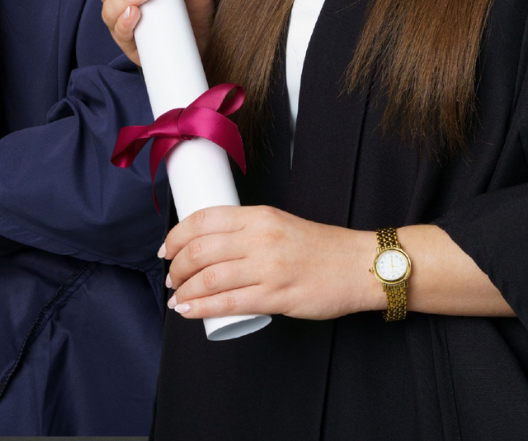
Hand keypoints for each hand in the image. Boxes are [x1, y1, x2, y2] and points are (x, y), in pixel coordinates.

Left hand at [160, 205, 379, 321]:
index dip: (176, 236)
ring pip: (210, 278)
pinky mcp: (278, 296)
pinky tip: (189, 311)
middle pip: (200, 250)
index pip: (202, 220)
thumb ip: (247, 231)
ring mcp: (268, 268)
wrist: (362, 266)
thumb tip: (209, 246)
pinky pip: (230, 303)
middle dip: (177, 267)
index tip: (166, 250)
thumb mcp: (279, 224)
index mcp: (258, 216)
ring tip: (177, 298)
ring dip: (185, 290)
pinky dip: (202, 308)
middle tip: (171, 278)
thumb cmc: (321, 247)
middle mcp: (260, 238)